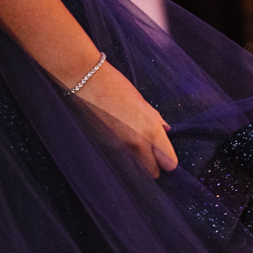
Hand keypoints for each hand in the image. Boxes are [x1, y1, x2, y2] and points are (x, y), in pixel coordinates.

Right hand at [75, 61, 177, 177]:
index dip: (166, 157)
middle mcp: (137, 144)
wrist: (82, 79)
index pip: (170, 163)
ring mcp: (118, 150)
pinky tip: (114, 141)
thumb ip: (154, 119)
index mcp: (150, 129)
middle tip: (144, 148)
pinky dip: (119, 158)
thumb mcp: (139, 99)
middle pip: (153, 173)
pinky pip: (118, 163)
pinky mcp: (103, 150)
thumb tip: (165, 131)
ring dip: (135, 163)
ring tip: (127, 143)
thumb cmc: (112, 83)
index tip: (161, 150)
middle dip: (151, 163)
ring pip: (135, 171)